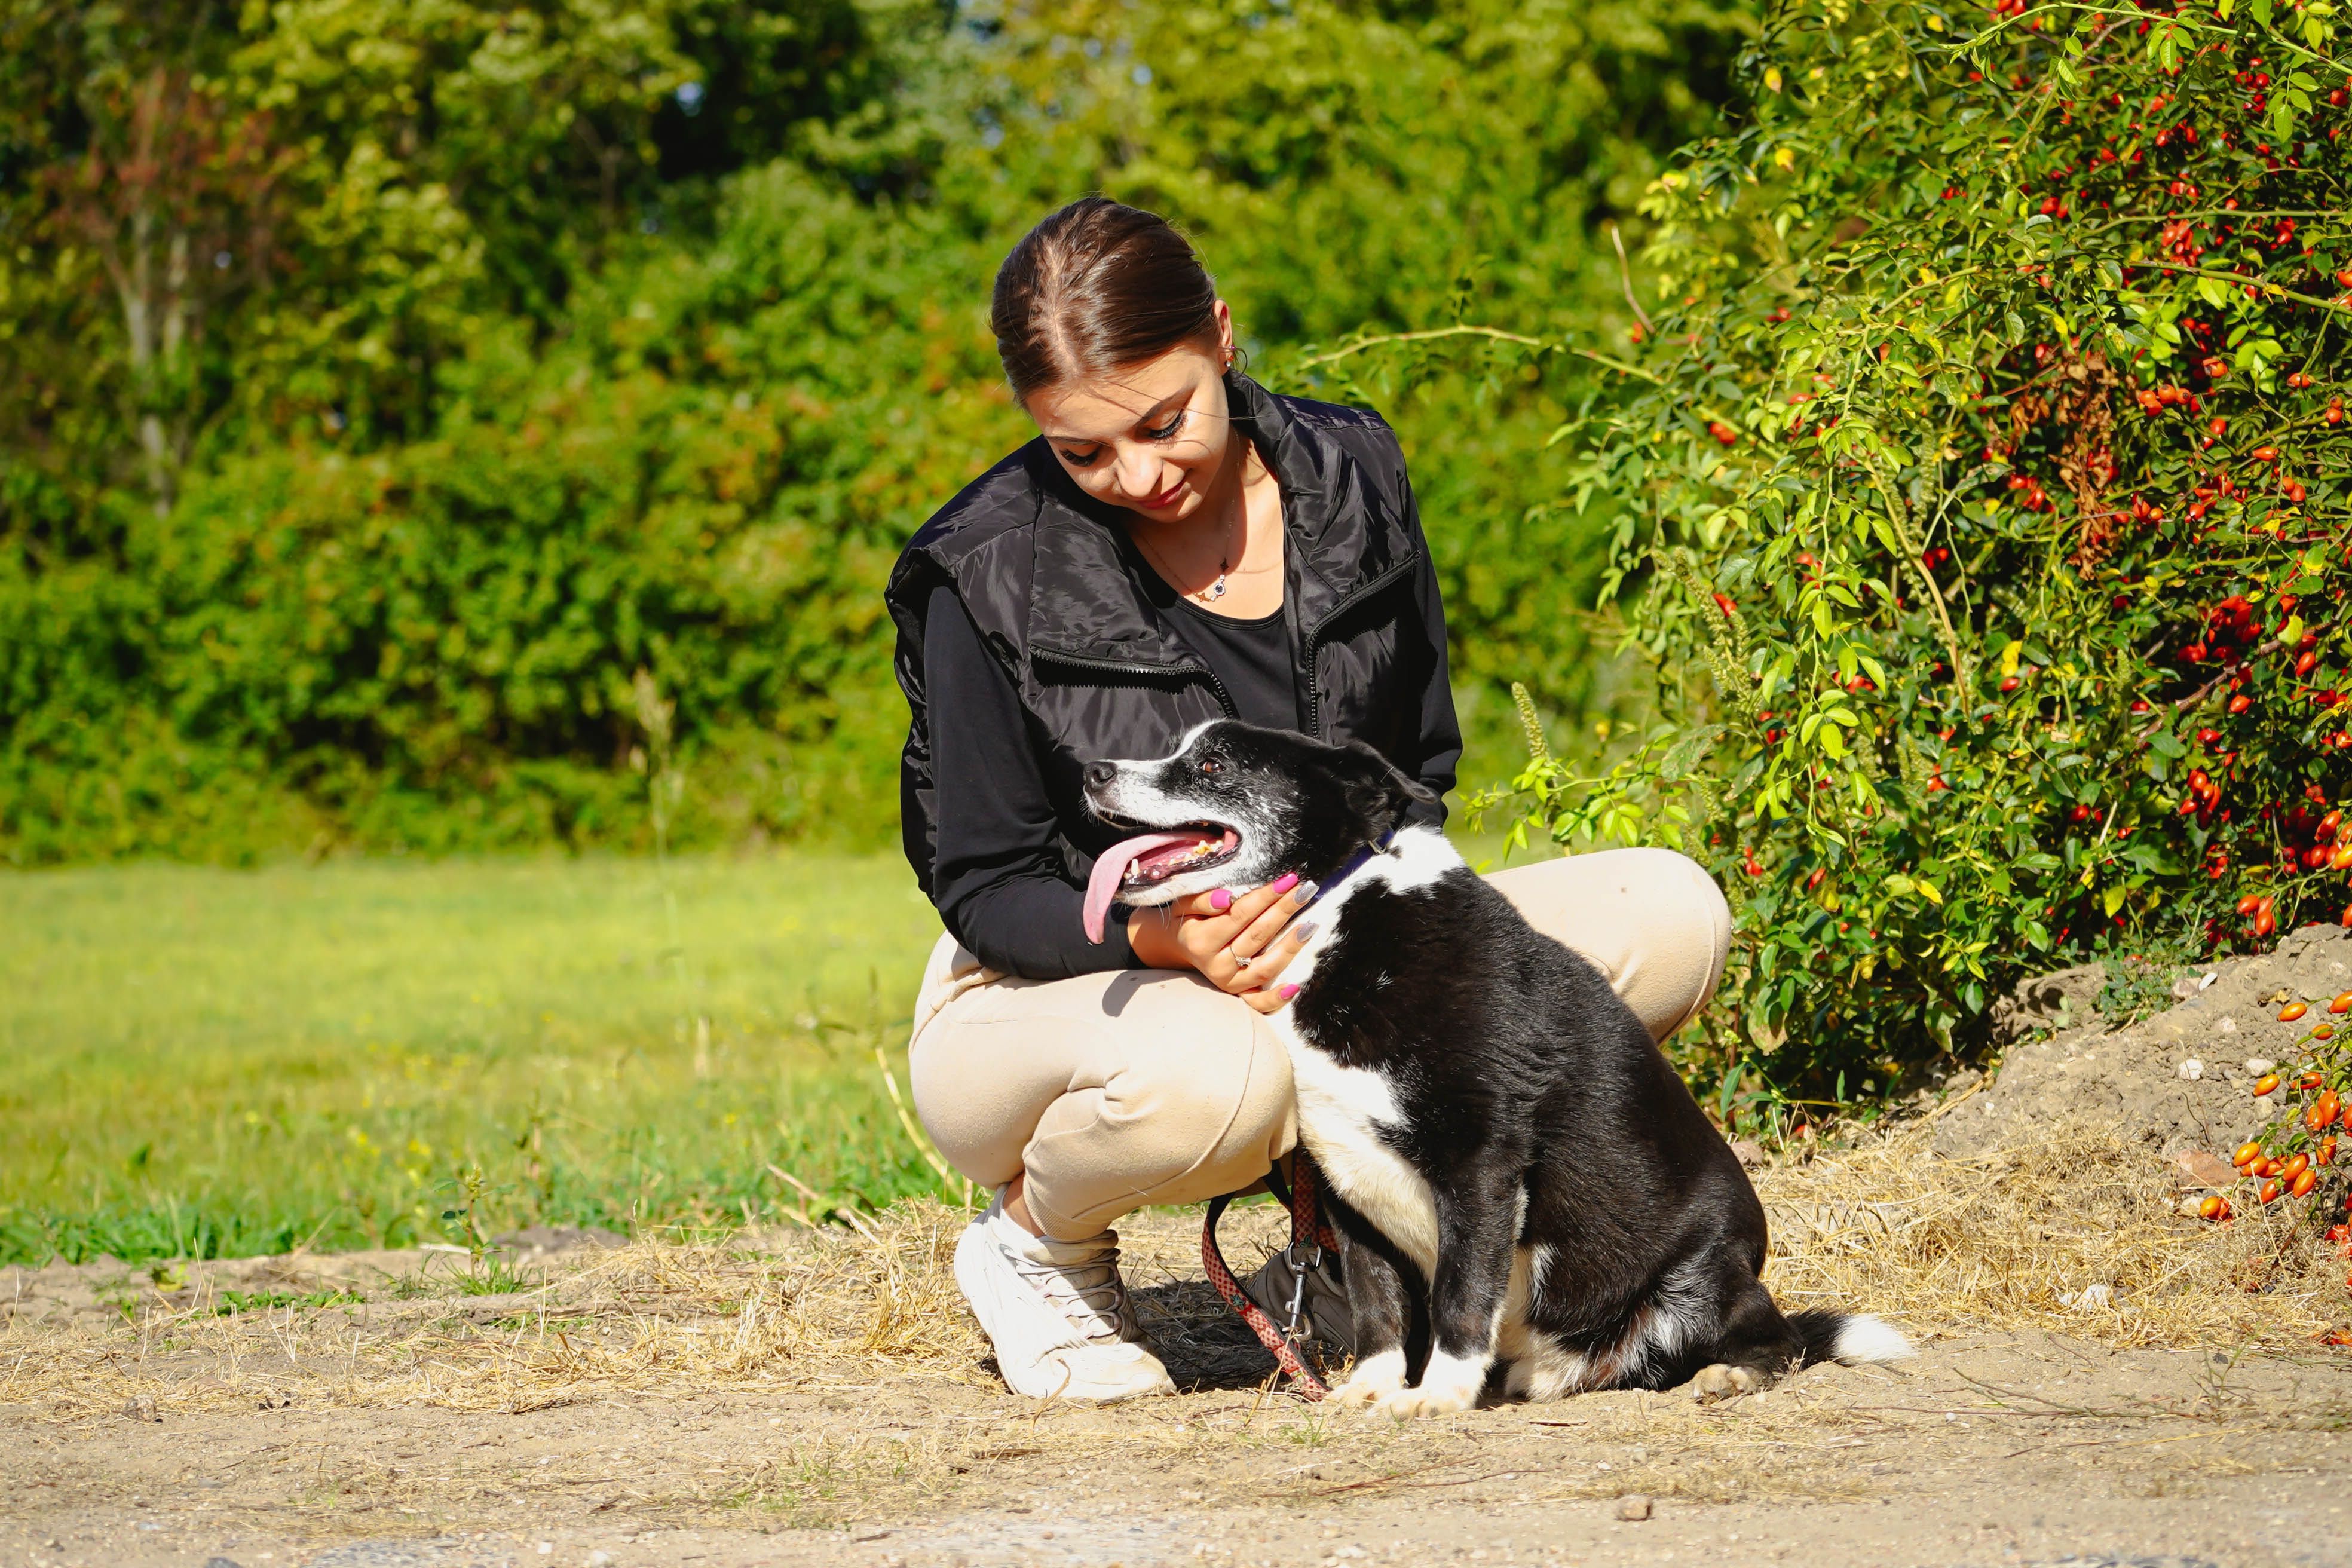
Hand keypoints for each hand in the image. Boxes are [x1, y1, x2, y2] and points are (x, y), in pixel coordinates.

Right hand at [1127, 871, 1319, 1012]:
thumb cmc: (1186, 918)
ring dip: (1290, 946)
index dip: (1265, 896)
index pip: (1241, 914)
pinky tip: (1296, 986)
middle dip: (1284, 910)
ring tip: (1311, 924)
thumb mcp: (1184, 903)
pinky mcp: (1237, 994)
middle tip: (1305, 890)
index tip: (1287, 879)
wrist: (1176, 945)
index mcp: (1200, 940)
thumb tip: (1228, 898)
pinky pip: (1258, 1002)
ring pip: (1265, 966)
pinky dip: (1276, 998)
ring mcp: (1228, 983)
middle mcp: (1215, 965)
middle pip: (1257, 935)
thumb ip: (1203, 899)